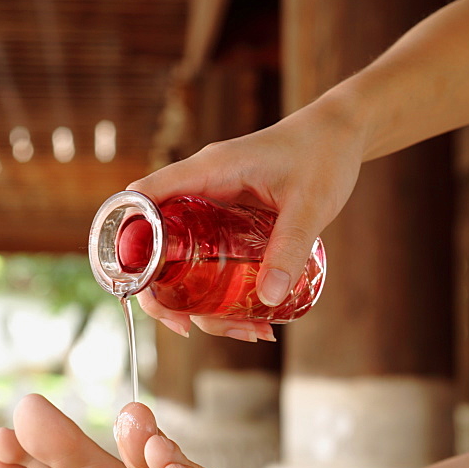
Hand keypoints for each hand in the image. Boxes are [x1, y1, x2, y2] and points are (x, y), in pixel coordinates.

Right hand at [126, 94, 363, 339]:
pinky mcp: (228, 226)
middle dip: (168, 295)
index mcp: (207, 171)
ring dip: (206, 306)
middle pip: (158, 247)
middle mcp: (200, 191)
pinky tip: (257, 319)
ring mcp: (212, 211)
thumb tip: (268, 300)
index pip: (144, 200)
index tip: (138, 286)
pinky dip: (227, 296)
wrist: (341, 135)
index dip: (128, 242)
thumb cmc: (324, 154)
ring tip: (250, 332)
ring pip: (187, 265)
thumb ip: (290, 247)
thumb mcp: (311, 204)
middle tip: (189, 328)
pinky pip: (213, 264)